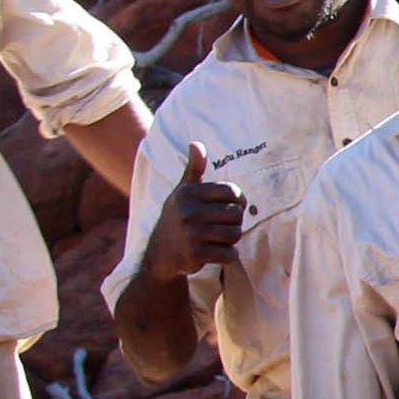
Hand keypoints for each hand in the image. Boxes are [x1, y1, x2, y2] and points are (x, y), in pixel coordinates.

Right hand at [142, 142, 245, 279]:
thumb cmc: (178, 218)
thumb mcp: (183, 192)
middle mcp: (188, 210)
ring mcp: (191, 233)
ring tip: (218, 239)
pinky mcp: (195, 254)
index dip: (239, 200)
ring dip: (232, 240)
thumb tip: (196, 143)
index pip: (232, 191)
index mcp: (188, 192)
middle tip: (222, 226)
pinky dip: (228, 256)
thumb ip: (194, 169)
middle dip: (235, 222)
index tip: (232, 207)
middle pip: (236, 213)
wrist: (160, 254)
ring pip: (235, 234)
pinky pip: (229, 254)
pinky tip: (216, 252)